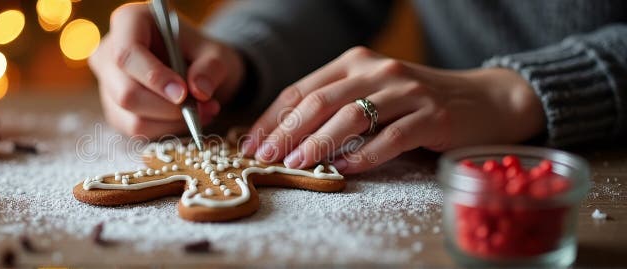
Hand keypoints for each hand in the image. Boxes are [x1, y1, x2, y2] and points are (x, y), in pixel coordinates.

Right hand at [89, 3, 244, 136]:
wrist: (196, 69)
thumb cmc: (201, 54)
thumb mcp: (216, 54)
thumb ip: (211, 68)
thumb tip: (199, 91)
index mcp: (129, 22)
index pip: (128, 54)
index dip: (154, 78)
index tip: (183, 93)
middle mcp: (109, 52)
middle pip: (126, 93)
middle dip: (167, 108)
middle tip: (203, 108)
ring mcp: (108, 84)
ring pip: (131, 118)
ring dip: (172, 123)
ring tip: (203, 112)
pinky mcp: (115, 110)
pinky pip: (137, 131)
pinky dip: (167, 130)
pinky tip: (187, 119)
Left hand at [240, 46, 545, 173]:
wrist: (483, 100)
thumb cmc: (417, 102)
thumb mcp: (372, 93)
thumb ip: (336, 105)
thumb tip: (285, 137)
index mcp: (355, 62)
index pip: (302, 89)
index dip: (274, 118)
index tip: (252, 143)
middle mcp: (378, 70)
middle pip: (321, 101)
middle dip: (287, 131)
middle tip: (266, 156)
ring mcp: (406, 91)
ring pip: (351, 117)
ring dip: (319, 143)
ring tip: (296, 164)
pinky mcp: (431, 115)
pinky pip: (392, 137)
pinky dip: (366, 155)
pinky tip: (346, 169)